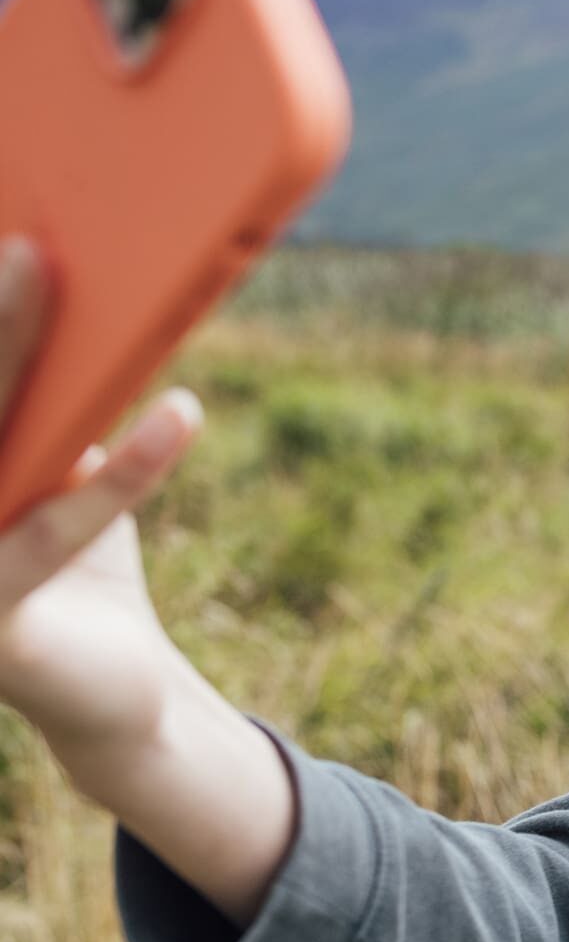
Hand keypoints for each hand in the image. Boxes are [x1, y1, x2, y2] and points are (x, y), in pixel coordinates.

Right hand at [0, 235, 202, 750]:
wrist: (118, 698)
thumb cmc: (79, 569)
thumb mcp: (58, 468)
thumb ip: (51, 403)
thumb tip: (57, 281)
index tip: (6, 242)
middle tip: (24, 244)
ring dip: (16, 353)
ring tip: (58, 279)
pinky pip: (54, 532)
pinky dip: (123, 470)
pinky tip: (179, 414)